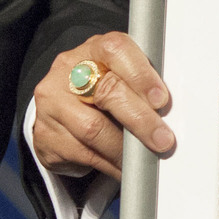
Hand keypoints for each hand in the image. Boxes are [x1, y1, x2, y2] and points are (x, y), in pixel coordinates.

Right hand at [31, 33, 174, 180]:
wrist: (61, 105)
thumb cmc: (102, 87)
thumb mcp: (121, 74)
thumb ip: (141, 83)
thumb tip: (173, 111)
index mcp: (93, 49)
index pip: (116, 50)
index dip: (141, 75)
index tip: (161, 100)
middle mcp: (67, 72)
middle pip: (106, 93)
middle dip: (140, 120)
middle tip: (163, 140)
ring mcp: (52, 104)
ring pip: (92, 130)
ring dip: (124, 150)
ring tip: (145, 159)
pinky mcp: (45, 135)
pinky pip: (82, 154)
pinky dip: (109, 164)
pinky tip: (123, 168)